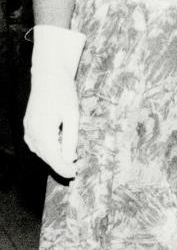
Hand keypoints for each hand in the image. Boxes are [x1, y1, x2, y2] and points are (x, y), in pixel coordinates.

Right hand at [24, 25, 85, 178]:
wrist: (48, 75)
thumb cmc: (63, 93)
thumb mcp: (72, 116)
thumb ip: (71, 139)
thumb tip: (70, 159)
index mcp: (43, 132)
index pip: (54, 159)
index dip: (65, 169)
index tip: (75, 175)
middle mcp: (32, 134)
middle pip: (47, 157)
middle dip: (61, 164)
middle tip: (76, 169)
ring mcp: (28, 130)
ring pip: (41, 152)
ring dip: (54, 157)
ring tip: (70, 159)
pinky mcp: (28, 126)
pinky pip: (37, 144)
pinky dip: (48, 148)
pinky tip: (59, 146)